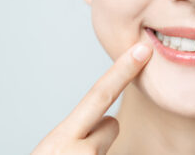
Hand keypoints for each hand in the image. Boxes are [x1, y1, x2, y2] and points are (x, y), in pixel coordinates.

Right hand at [31, 42, 152, 154]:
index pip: (99, 95)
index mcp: (60, 139)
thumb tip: (101, 128)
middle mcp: (79, 151)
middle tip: (84, 149)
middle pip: (112, 124)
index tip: (142, 51)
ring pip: (106, 145)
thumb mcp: (51, 151)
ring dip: (95, 152)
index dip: (123, 71)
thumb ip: (73, 133)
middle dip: (103, 130)